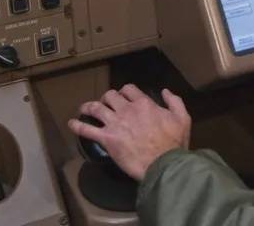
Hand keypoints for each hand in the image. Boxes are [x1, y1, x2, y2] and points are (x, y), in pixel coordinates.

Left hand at [68, 85, 190, 180]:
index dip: (124, 91)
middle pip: (110, 96)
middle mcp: (126, 110)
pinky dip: (77, 126)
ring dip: (88, 107)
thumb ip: (175, 102)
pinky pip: (87, 130)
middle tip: (106, 104)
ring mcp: (114, 124)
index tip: (124, 96)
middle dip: (107, 97)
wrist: (163, 164)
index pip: (129, 89)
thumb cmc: (173, 143)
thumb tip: (165, 91)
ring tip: (84, 108)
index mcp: (144, 103)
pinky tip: (71, 123)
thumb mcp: (182, 118)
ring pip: (96, 108)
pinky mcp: (106, 139)